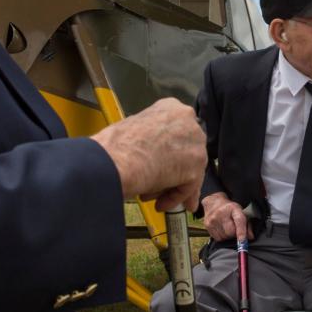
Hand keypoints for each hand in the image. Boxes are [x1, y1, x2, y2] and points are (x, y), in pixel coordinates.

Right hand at [91, 98, 205, 211]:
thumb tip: (152, 153)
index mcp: (172, 108)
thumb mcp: (135, 129)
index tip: (163, 164)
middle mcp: (188, 122)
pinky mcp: (195, 167)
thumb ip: (152, 137)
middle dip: (173, 171)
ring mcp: (194, 144)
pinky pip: (188, 187)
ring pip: (188, 170)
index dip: (171, 152)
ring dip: (171, 186)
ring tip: (154, 197)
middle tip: (158, 184)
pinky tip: (161, 204)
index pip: (178, 133)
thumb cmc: (116, 145)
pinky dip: (175, 197)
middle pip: (186, 152)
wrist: (116, 161)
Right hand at [201, 192, 252, 240]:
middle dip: (235, 234)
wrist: (213, 203)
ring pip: (224, 237)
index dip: (241, 232)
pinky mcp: (207, 225)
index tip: (243, 242)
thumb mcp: (241, 212)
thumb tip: (250, 237)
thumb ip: (247, 225)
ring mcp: (213, 219)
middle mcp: (222, 213)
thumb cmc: (230, 209)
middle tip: (235, 229)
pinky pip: (218, 238)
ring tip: (227, 228)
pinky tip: (222, 230)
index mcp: (233, 208)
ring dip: (228, 236)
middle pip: (231, 232)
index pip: (239, 220)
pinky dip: (222, 237)